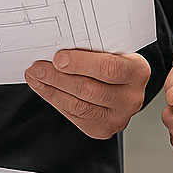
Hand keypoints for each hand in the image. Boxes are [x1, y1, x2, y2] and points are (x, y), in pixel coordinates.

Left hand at [24, 49, 150, 139]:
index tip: (58, 57)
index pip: (110, 68)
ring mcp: (118, 117)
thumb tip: (58, 43)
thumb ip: (91, 46)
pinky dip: (54, 99)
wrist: (119, 81)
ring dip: (51, 89)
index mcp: (137, 71)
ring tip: (35, 76)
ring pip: (79, 105)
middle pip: (90, 90)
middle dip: (58, 78)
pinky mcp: (102, 129)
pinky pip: (74, 115)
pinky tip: (43, 87)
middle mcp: (131, 97)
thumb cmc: (111, 58)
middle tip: (38, 67)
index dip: (82, 64)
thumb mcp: (109, 47)